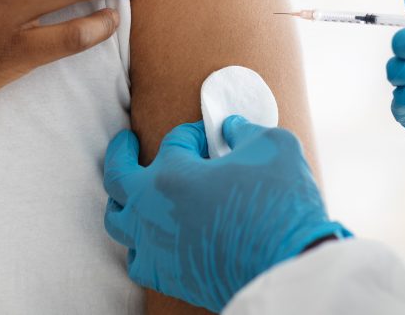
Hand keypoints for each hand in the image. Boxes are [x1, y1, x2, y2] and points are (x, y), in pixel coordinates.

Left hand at [103, 116, 349, 312]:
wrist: (287, 269)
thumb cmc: (280, 205)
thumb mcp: (273, 146)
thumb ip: (245, 130)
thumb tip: (232, 129)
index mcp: (172, 175)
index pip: (174, 141)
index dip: (195, 132)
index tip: (212, 134)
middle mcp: (152, 211)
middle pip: (117, 176)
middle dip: (120, 152)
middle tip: (126, 141)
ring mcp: (155, 247)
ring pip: (118, 221)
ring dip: (122, 200)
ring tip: (130, 192)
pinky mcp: (167, 277)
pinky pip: (137, 260)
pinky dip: (139, 245)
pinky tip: (152, 238)